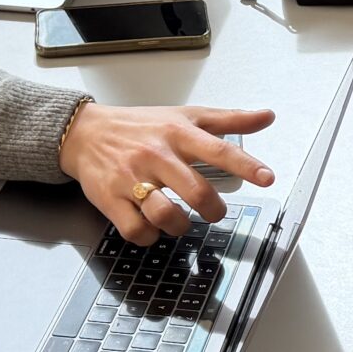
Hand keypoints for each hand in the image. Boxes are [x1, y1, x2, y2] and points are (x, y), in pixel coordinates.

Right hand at [57, 102, 277, 245]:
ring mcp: (131, 178)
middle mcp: (156, 155)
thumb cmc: (140, 126)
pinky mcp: (110, 199)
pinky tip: (153, 225)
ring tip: (180, 221)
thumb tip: (267, 116)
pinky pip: (137, 229)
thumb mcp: (185, 116)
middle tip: (213, 211)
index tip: (267, 178)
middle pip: (195, 191)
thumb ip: (228, 119)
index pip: (219, 150)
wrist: (85, 133)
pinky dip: (150, 235)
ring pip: (165, 215)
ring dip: (179, 226)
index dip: (246, 166)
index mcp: (178, 133)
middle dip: (212, 209)